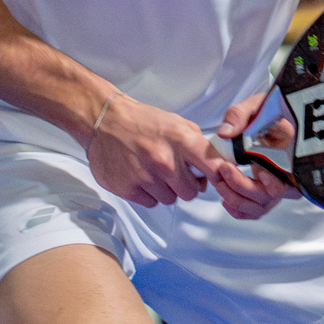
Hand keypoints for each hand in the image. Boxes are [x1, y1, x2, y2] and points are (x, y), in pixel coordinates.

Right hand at [86, 94, 272, 214]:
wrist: (105, 121)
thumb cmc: (143, 121)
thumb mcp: (176, 122)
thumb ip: (197, 143)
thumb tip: (215, 164)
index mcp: (180, 140)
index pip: (214, 167)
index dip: (219, 176)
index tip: (218, 179)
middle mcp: (164, 160)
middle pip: (192, 192)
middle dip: (187, 185)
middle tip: (176, 173)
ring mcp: (145, 176)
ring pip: (170, 199)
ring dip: (166, 189)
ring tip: (154, 171)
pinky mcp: (127, 188)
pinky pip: (151, 203)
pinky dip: (148, 193)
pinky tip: (141, 176)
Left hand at [216, 92, 302, 219]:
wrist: (270, 118)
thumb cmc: (267, 112)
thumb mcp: (255, 106)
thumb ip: (239, 115)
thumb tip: (225, 133)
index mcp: (291, 154)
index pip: (290, 180)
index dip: (274, 185)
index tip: (260, 174)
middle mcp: (287, 174)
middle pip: (269, 197)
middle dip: (243, 187)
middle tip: (224, 169)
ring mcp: (276, 184)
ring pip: (260, 206)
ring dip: (237, 199)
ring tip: (220, 183)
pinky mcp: (265, 190)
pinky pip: (255, 209)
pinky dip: (239, 209)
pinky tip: (226, 198)